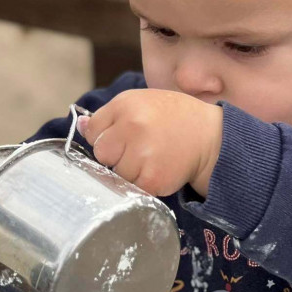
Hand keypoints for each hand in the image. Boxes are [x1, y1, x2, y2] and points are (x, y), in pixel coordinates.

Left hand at [78, 89, 222, 196]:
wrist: (211, 137)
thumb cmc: (175, 118)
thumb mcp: (142, 103)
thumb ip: (111, 115)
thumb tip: (80, 126)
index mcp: (125, 104)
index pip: (93, 130)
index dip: (107, 137)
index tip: (123, 137)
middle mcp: (132, 126)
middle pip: (102, 154)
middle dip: (116, 156)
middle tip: (140, 150)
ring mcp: (142, 154)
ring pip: (117, 174)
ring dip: (132, 172)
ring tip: (153, 159)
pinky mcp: (152, 178)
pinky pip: (133, 188)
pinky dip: (145, 184)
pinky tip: (159, 170)